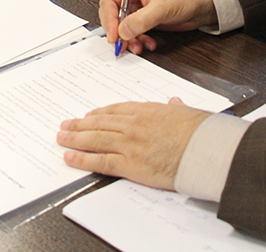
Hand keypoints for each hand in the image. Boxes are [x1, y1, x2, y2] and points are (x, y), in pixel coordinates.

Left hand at [57, 98, 211, 189]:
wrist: (205, 150)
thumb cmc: (200, 132)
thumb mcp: (187, 112)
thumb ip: (175, 107)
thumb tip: (174, 102)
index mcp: (147, 110)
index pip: (116, 110)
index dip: (100, 113)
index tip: (89, 115)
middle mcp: (133, 125)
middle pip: (100, 123)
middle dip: (80, 124)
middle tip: (66, 124)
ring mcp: (129, 144)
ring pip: (95, 139)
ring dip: (74, 138)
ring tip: (61, 138)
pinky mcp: (130, 165)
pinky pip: (100, 161)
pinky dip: (82, 159)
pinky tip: (69, 157)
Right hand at [99, 0, 217, 54]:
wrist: (204, 3)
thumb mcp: (163, 7)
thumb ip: (141, 20)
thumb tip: (123, 31)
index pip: (110, 0)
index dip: (109, 19)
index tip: (113, 36)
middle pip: (114, 15)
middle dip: (118, 32)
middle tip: (122, 46)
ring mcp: (138, 7)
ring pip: (123, 26)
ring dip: (130, 39)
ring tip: (138, 47)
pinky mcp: (145, 18)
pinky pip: (135, 32)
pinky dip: (139, 40)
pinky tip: (149, 44)